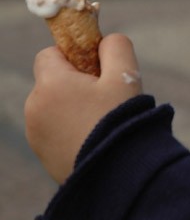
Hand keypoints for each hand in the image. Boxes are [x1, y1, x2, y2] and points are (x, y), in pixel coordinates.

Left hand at [25, 33, 142, 184]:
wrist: (117, 177)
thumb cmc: (120, 120)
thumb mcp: (125, 74)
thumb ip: (116, 46)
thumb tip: (105, 42)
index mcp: (50, 84)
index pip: (49, 54)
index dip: (73, 55)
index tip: (96, 68)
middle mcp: (34, 108)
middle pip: (52, 81)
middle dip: (76, 82)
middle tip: (105, 96)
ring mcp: (35, 135)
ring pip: (53, 106)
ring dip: (73, 106)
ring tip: (102, 121)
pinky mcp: (42, 156)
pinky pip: (54, 129)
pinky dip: (70, 128)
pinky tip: (94, 139)